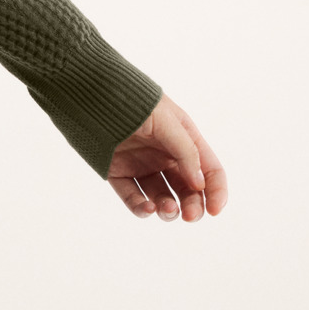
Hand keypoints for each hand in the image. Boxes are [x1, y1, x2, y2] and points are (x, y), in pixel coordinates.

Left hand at [106, 94, 227, 223]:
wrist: (92, 93)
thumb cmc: (134, 101)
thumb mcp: (166, 121)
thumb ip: (186, 151)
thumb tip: (200, 184)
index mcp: (184, 139)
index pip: (209, 170)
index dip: (216, 191)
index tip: (214, 211)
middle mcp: (165, 155)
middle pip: (187, 189)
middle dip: (192, 206)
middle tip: (189, 216)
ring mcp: (142, 165)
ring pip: (161, 197)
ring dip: (168, 209)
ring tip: (167, 209)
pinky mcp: (119, 173)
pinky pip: (132, 197)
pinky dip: (141, 208)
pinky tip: (147, 208)